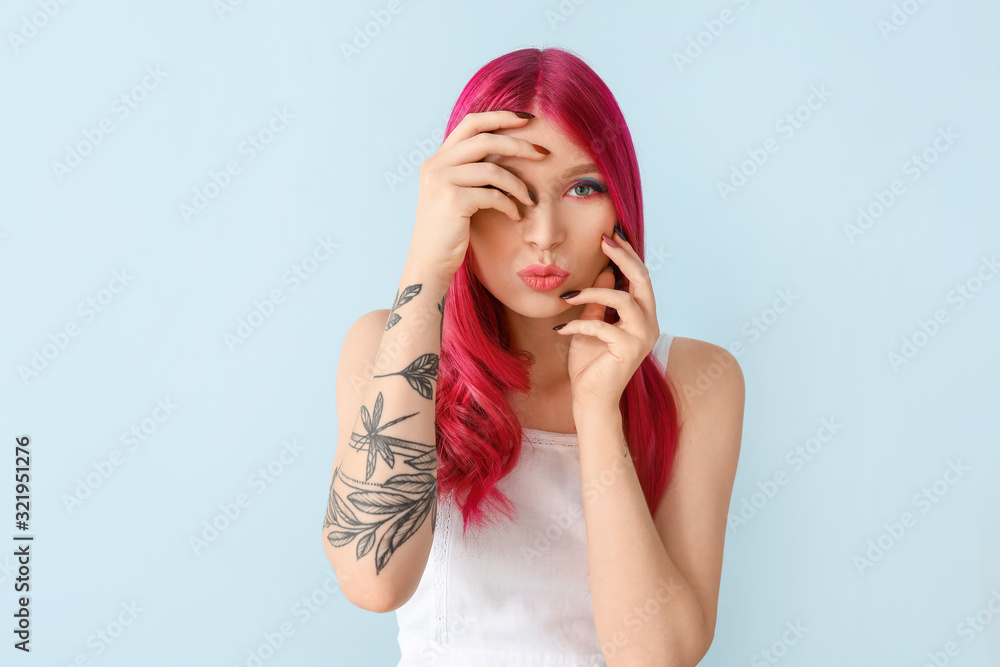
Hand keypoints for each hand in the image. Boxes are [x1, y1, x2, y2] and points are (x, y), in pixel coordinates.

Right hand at [407, 110, 546, 282]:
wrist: (429, 263)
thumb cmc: (449, 232)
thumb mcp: (456, 194)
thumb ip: (471, 172)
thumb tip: (507, 152)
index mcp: (437, 160)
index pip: (471, 123)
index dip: (500, 117)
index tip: (527, 120)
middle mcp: (436, 165)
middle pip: (485, 139)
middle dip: (519, 145)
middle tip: (543, 153)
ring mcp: (442, 181)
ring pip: (493, 169)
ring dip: (518, 184)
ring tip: (531, 198)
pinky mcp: (453, 200)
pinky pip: (493, 194)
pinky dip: (510, 204)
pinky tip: (516, 215)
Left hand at [555, 229, 659, 411]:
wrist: (590, 399)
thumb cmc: (590, 364)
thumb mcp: (590, 325)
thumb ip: (598, 302)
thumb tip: (603, 272)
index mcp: (644, 317)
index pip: (641, 279)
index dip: (627, 255)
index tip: (610, 236)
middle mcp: (650, 324)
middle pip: (643, 280)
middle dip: (623, 257)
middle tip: (603, 240)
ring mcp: (643, 337)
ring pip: (623, 299)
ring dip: (592, 293)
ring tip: (568, 296)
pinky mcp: (629, 350)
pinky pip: (601, 326)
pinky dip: (578, 324)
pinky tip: (561, 329)